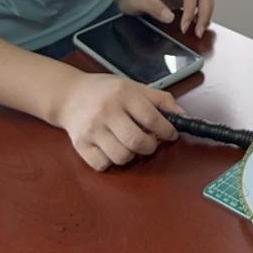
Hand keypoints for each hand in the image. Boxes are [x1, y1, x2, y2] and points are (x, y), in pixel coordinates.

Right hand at [53, 72, 180, 170]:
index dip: (167, 130)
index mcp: (123, 94)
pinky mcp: (80, 145)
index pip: (152, 118)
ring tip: (130, 144)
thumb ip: (160, 100)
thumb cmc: (106, 91)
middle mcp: (106, 111)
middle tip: (150, 142)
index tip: (171, 134)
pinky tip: (113, 149)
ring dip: (132, 155)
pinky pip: (103, 165)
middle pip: (137, 141)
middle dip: (151, 146)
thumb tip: (183, 116)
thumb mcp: (134, 87)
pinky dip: (112, 162)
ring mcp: (91, 130)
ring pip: (121, 156)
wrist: (69, 95)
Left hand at [117, 0, 213, 36]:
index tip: (184, 27)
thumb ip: (152, 6)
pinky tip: (195, 24)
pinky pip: (202, 2)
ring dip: (206, 13)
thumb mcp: (135, 0)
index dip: (190, 10)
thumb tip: (169, 17)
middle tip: (198, 31)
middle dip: (205, 13)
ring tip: (198, 29)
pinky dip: (203, 13)